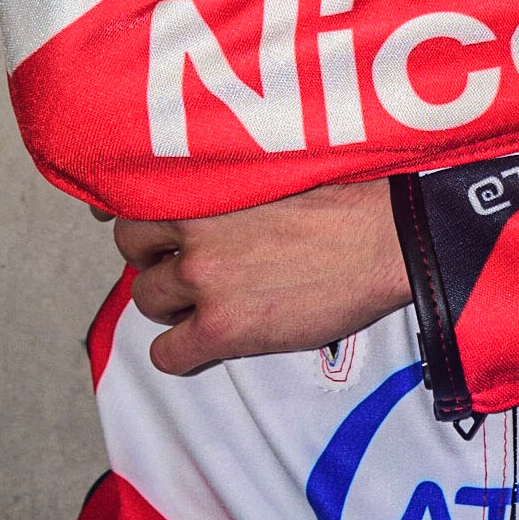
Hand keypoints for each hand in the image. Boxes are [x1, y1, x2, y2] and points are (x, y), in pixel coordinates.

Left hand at [106, 179, 410, 374]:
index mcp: (206, 179)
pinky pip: (167, 354)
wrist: (387, 235)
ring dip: (172, 301)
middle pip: (131, 245)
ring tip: (210, 298)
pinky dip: (182, 351)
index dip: (133, 211)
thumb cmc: (345, 194)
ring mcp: (204, 277)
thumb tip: (197, 186)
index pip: (131, 192)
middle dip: (155, 254)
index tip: (135, 222)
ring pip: (146, 298)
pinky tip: (210, 341)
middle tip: (188, 262)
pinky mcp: (222, 328)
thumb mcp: (272, 166)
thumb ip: (225, 176)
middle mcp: (193, 224)